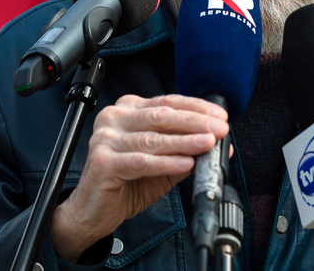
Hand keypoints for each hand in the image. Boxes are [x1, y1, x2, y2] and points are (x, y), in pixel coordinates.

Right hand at [50, 94, 229, 261]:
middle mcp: (114, 119)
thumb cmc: (126, 183)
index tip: (220, 116)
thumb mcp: (162, 164)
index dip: (196, 108)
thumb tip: (217, 144)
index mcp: (128, 111)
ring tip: (208, 144)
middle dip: (196, 122)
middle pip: (162, 116)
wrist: (93, 211)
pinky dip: (166, 162)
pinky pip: (141, 161)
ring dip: (185, 141)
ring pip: (153, 138)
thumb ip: (186, 151)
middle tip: (219, 129)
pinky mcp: (103, 163)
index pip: (167, 102)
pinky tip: (186, 163)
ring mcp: (105, 139)